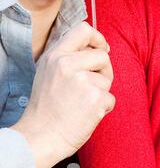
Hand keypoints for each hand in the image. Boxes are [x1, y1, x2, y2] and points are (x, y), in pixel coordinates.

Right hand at [11, 22, 114, 167]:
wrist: (40, 137)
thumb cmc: (46, 107)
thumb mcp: (49, 72)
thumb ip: (68, 56)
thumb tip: (96, 46)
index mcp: (56, 55)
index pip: (84, 29)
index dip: (98, 38)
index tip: (102, 49)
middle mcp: (68, 64)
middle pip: (103, 56)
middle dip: (103, 71)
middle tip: (90, 87)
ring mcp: (82, 81)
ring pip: (107, 79)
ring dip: (101, 92)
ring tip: (81, 103)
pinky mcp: (95, 98)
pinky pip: (111, 98)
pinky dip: (103, 108)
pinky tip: (86, 114)